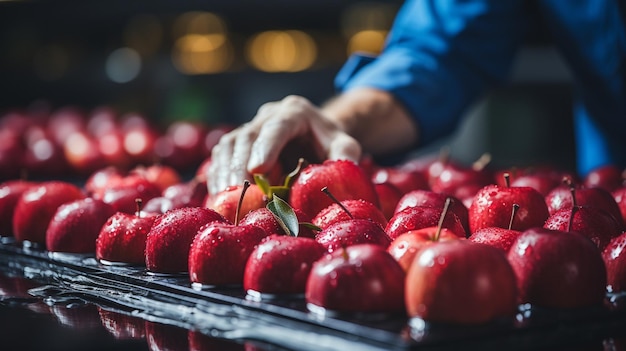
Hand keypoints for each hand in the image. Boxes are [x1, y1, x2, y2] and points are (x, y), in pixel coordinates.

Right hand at [207, 95, 360, 194]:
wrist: (316, 137)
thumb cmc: (331, 144)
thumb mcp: (345, 147)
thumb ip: (345, 156)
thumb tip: (343, 172)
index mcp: (295, 112)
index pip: (278, 127)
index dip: (266, 147)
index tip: (257, 170)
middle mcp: (268, 115)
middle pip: (247, 136)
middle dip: (240, 167)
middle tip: (239, 195)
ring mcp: (250, 128)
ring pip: (229, 145)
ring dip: (225, 174)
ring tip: (225, 201)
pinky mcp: (238, 144)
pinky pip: (221, 158)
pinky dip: (218, 178)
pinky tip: (219, 200)